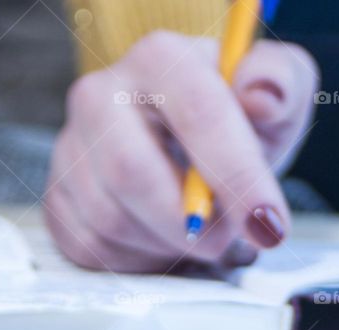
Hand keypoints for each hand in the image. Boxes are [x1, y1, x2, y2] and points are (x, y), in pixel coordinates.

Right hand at [43, 31, 318, 272]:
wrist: (190, 149)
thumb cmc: (237, 124)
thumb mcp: (277, 92)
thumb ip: (281, 82)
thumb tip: (262, 96)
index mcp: (159, 59)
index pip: (197, 115)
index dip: (236, 176)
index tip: (268, 223)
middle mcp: (100, 96)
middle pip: (131, 173)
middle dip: (188, 223)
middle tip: (228, 240)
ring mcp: (70, 149)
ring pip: (110, 219)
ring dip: (166, 244)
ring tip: (198, 233)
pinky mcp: (57, 199)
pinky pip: (92, 248)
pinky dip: (138, 260)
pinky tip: (162, 241)